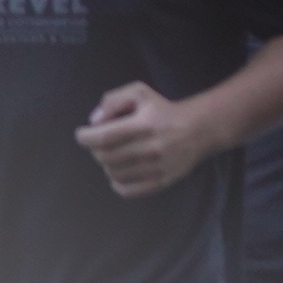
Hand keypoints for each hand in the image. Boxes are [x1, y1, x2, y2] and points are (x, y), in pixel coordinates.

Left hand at [76, 83, 213, 196]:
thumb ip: (113, 100)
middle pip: (105, 156)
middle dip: (95, 150)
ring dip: (106, 165)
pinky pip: (129, 190)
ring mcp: (158, 166)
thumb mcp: (140, 92)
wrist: (200, 129)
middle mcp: (151, 147)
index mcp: (144, 124)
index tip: (82, 135)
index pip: (103, 137)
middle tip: (99, 144)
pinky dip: (117, 185)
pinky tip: (118, 175)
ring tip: (112, 156)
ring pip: (114, 173)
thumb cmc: (164, 110)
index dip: (85, 137)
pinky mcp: (163, 180)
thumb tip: (94, 121)